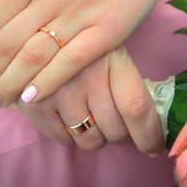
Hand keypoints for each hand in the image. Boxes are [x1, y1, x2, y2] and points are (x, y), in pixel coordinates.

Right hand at [16, 47, 163, 153]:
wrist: (33, 39)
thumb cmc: (85, 52)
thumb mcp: (112, 55)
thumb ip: (129, 86)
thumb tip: (152, 129)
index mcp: (114, 60)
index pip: (137, 107)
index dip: (148, 135)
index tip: (153, 147)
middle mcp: (87, 75)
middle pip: (115, 130)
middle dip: (120, 136)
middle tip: (115, 125)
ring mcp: (59, 91)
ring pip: (90, 140)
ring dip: (96, 137)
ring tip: (91, 118)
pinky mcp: (35, 105)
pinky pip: (64, 140)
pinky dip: (71, 136)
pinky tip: (69, 116)